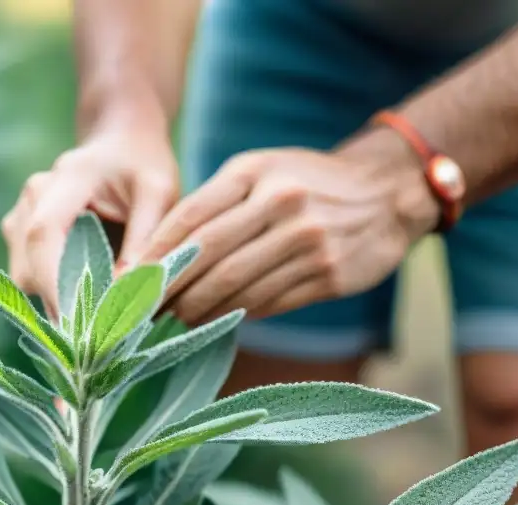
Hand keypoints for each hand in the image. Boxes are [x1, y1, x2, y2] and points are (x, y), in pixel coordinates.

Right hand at [1, 117, 178, 316]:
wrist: (119, 141)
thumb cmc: (142, 164)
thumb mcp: (159, 192)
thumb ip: (145, 238)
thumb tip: (127, 291)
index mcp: (64, 180)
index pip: (43, 236)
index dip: (54, 284)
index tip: (77, 325)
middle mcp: (31, 198)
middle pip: (28, 266)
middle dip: (60, 303)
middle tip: (102, 333)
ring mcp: (19, 216)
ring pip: (25, 278)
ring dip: (58, 300)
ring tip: (100, 313)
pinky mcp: (20, 236)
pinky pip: (30, 276)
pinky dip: (56, 293)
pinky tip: (87, 298)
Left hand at [134, 132, 439, 325]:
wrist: (388, 192)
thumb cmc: (306, 182)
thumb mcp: (262, 171)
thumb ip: (216, 203)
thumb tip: (162, 254)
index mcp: (254, 173)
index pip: (189, 218)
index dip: (155, 255)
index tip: (129, 281)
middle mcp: (280, 204)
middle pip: (207, 258)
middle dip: (169, 290)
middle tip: (143, 312)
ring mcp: (307, 241)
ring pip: (236, 287)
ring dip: (199, 310)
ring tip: (174, 320)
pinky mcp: (328, 274)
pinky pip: (269, 302)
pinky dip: (237, 314)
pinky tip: (217, 320)